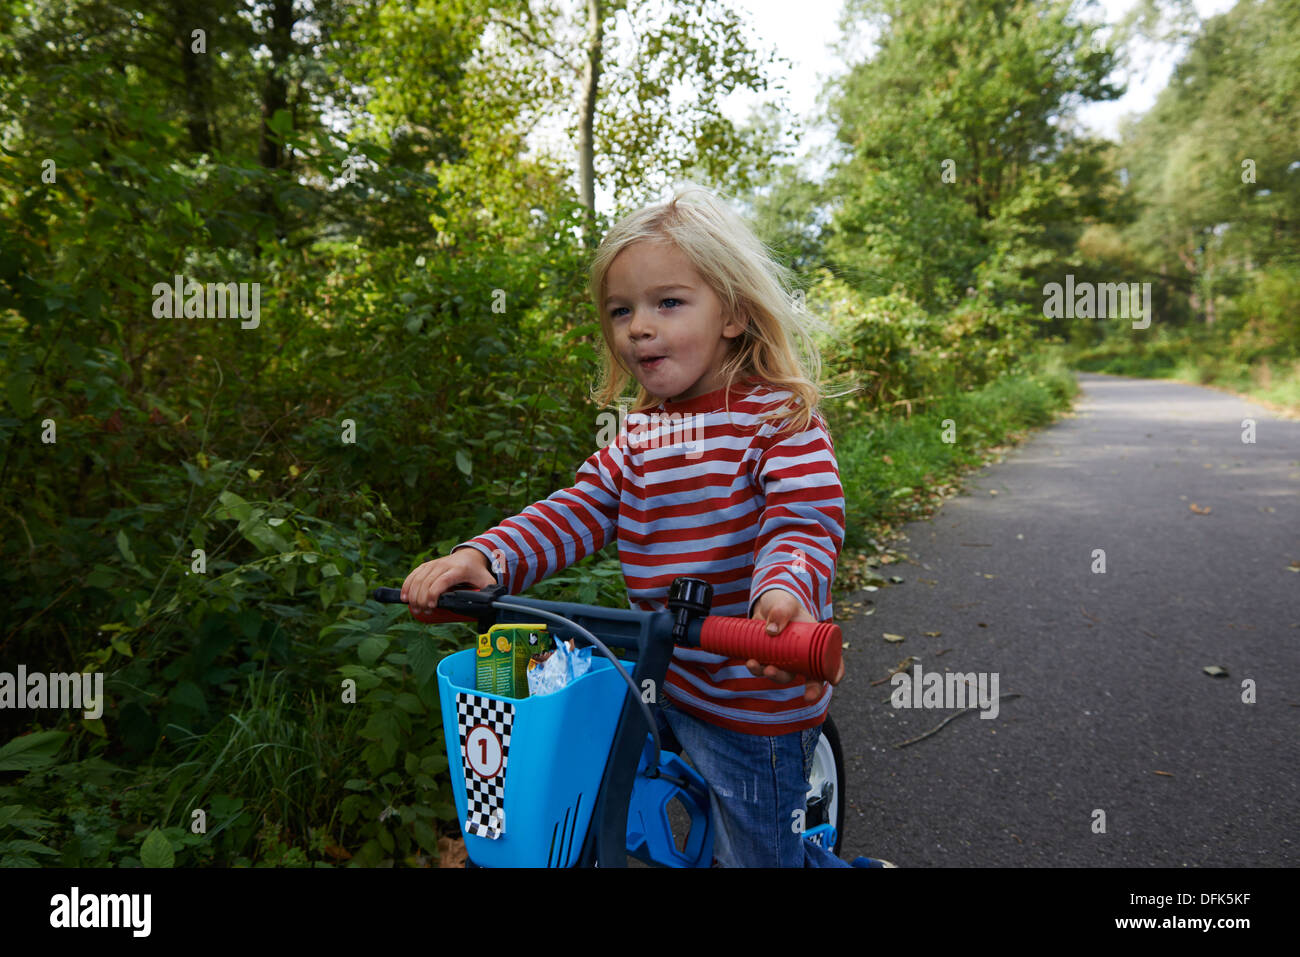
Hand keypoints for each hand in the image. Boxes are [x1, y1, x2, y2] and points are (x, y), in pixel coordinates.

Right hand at [401, 546, 497, 612]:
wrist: (471, 555)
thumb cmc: (478, 572)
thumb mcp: (487, 582)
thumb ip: (490, 594)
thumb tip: (493, 609)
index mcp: (459, 570)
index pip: (442, 581)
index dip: (434, 593)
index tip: (431, 606)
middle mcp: (445, 565)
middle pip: (427, 581)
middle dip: (421, 598)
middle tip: (423, 612)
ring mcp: (435, 563)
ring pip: (419, 577)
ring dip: (412, 593)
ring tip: (414, 608)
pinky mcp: (428, 565)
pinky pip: (414, 573)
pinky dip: (407, 584)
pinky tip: (404, 596)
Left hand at [747, 588, 845, 702]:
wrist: (767, 604)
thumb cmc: (785, 603)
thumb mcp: (786, 603)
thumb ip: (781, 611)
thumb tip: (771, 631)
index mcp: (815, 644)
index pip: (830, 661)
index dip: (835, 672)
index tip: (833, 680)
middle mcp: (802, 657)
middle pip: (800, 674)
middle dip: (784, 678)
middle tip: (771, 672)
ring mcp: (786, 660)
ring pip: (780, 675)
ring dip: (767, 674)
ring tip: (753, 664)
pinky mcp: (770, 659)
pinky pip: (764, 669)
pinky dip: (756, 669)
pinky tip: (749, 662)